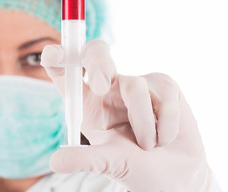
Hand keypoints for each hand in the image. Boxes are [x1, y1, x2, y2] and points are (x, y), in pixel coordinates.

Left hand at [41, 40, 210, 191]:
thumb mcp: (107, 163)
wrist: (173, 173)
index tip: (53, 55)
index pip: (65, 70)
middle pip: (96, 53)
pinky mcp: (163, 85)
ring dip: (144, 124)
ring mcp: (136, 82)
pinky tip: (165, 138)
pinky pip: (164, 95)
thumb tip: (55, 162)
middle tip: (102, 86)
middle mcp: (108, 86)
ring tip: (148, 146)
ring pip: (135, 86)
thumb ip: (85, 159)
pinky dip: (166, 124)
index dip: (57, 57)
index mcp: (86, 101)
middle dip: (97, 64)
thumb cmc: (134, 165)